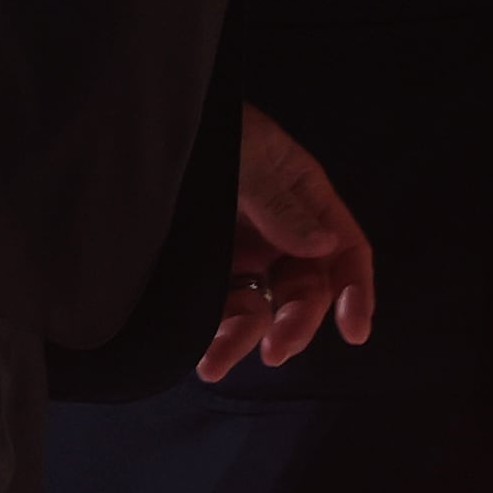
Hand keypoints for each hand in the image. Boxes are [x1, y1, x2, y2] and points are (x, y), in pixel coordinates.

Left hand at [200, 108, 377, 379]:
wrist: (136, 129)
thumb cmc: (205, 127)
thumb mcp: (248, 153)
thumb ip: (280, 203)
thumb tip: (325, 245)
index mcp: (302, 196)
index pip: (345, 248)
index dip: (356, 290)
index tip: (354, 331)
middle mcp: (277, 231)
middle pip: (305, 290)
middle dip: (296, 323)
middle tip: (275, 351)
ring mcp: (240, 252)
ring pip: (259, 309)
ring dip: (245, 339)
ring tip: (213, 365)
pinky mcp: (201, 270)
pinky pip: (219, 309)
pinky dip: (214, 334)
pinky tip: (198, 352)